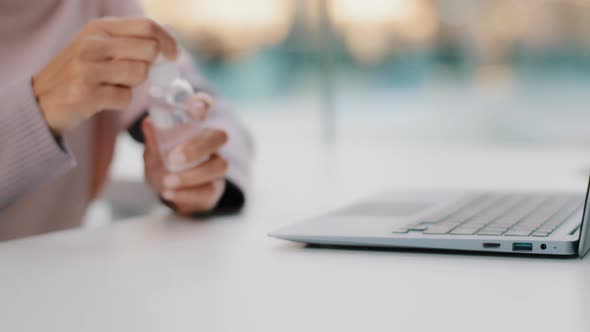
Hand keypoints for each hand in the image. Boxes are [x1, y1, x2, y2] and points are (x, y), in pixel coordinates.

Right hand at [33, 17, 177, 132]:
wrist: (40, 100)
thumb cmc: (78, 72)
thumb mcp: (98, 46)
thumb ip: (131, 38)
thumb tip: (168, 32)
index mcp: (98, 28)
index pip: (146, 26)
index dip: (168, 41)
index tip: (174, 55)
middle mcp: (91, 44)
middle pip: (149, 50)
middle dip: (148, 65)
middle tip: (131, 73)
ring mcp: (86, 69)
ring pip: (140, 73)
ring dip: (133, 84)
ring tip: (112, 84)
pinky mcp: (85, 95)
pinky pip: (125, 97)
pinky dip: (120, 101)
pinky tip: (102, 98)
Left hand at [142, 95, 229, 214]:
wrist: (169, 194)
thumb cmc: (164, 166)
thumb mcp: (153, 154)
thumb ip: (153, 141)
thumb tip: (149, 123)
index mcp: (196, 127)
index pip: (205, 107)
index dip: (203, 104)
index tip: (195, 107)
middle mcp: (211, 144)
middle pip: (220, 136)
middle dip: (197, 148)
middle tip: (173, 159)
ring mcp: (216, 166)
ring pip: (219, 166)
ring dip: (192, 175)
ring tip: (167, 181)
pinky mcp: (215, 189)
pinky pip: (209, 190)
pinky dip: (187, 193)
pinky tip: (169, 193)